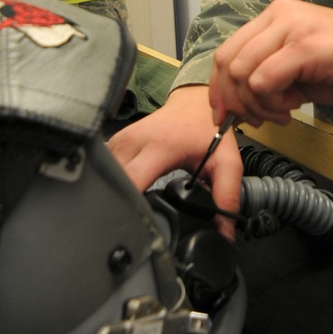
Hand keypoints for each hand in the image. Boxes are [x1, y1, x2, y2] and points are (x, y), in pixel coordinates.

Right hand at [106, 86, 242, 239]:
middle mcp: (134, 142)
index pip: (132, 182)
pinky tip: (123, 195)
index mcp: (159, 147)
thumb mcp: (226, 162)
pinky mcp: (115, 142)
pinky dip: (113, 184)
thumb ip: (227, 195)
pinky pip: (105, 168)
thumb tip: (225, 232)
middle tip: (132, 226)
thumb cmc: (208, 129)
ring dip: (115, 195)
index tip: (136, 226)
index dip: (130, 207)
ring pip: (106, 177)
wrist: (195, 102)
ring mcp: (121, 140)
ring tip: (128, 212)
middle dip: (120, 207)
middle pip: (114, 184)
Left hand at [208, 0, 332, 126]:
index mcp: (275, 16)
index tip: (227, 114)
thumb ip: (268, 74)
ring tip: (282, 113)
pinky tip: (293, 109)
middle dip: (234, 101)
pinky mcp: (306, 46)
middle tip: (254, 120)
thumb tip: (238, 102)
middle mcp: (279, 14)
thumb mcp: (300, 67)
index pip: (226, 51)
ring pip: (241, 72)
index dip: (219, 88)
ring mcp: (292, 27)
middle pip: (227, 61)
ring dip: (256, 104)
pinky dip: (271, 103)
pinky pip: (264, 80)